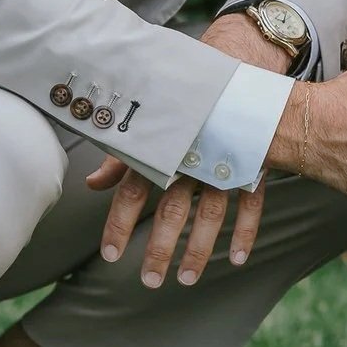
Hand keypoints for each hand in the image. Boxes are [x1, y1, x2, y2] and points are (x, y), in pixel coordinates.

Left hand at [82, 13, 286, 287]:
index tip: (110, 256)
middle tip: (150, 282)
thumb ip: (121, 158)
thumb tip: (93, 184)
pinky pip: (250, 204)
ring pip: (210, 215)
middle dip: (160, 249)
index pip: (132, 192)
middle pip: (171, 212)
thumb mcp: (150, 123)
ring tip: (187, 279)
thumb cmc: (187, 100)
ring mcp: (223, 162)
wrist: (239, 64)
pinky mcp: (253, 163)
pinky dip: (245, 232)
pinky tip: (237, 259)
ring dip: (199, 250)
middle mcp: (189, 158)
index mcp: (160, 148)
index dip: (119, 225)